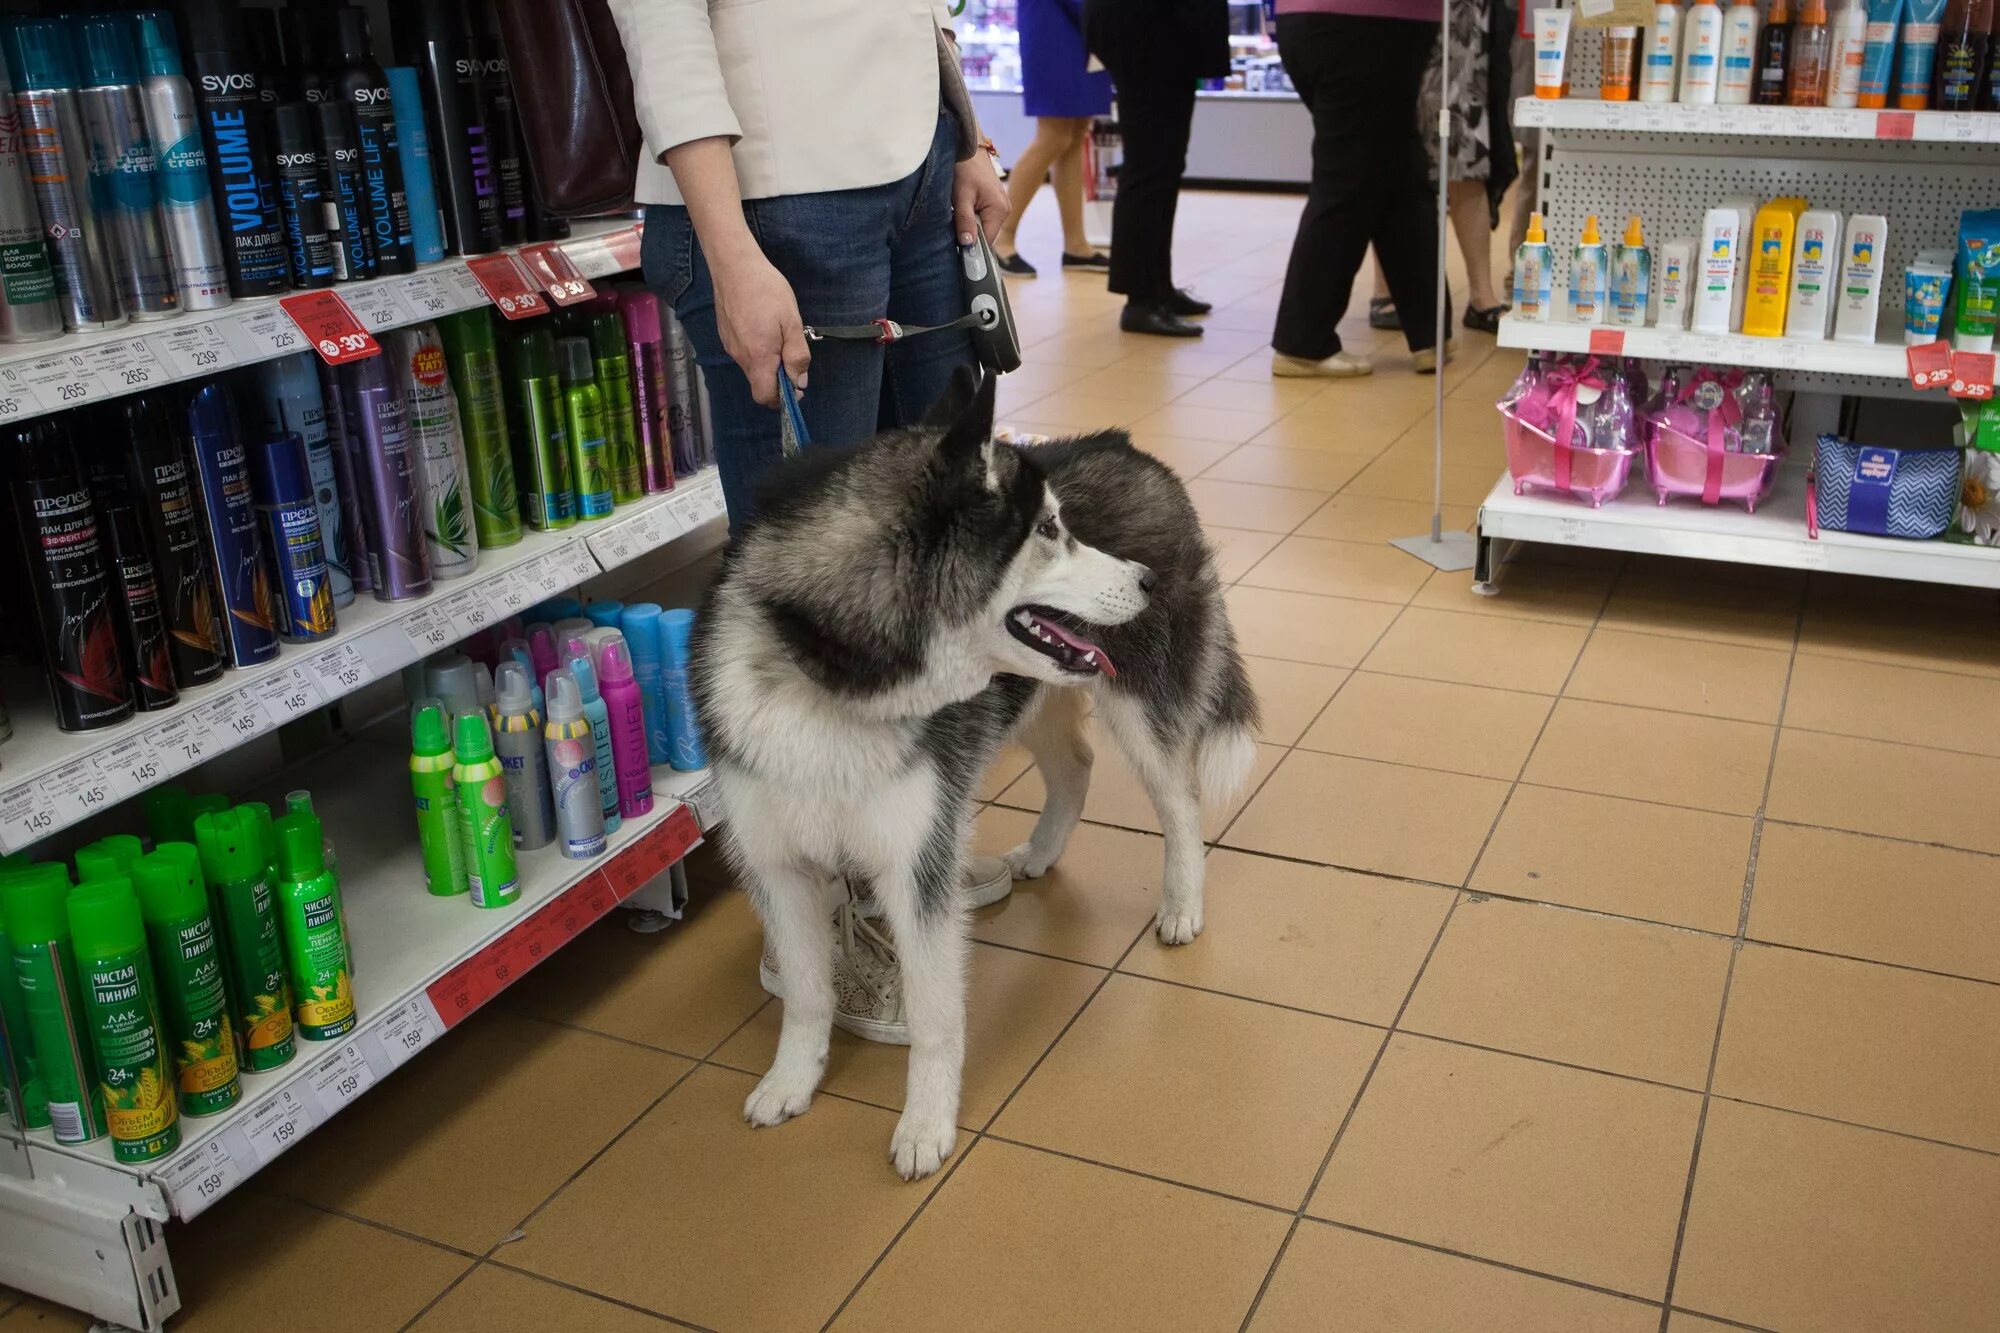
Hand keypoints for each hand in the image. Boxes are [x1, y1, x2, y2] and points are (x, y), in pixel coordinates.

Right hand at [711, 250, 808, 407]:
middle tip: (792, 358)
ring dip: (768, 365)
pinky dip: (757, 353)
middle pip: (759, 385)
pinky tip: (765, 330)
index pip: (765, 396)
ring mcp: (730, 347)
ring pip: (752, 369)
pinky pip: (744, 355)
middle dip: (778, 381)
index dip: (782, 399)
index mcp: (759, 356)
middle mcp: (740, 356)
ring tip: (779, 338)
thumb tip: (799, 381)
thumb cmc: (766, 289)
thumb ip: (797, 355)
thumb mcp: (792, 321)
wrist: (734, 265)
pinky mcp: (726, 337)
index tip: (797, 387)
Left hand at [953, 156, 1009, 245]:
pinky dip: (971, 217)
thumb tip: (967, 245)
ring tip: (956, 214)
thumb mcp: (961, 196)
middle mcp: (1004, 210)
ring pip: (982, 227)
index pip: (987, 241)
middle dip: (969, 234)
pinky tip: (961, 209)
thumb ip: (965, 221)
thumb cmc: (965, 168)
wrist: (968, 147)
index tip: (954, 246)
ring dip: (968, 225)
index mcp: (1000, 211)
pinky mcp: (994, 202)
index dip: (971, 246)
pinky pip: (982, 218)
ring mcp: (1000, 206)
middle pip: (985, 235)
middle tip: (952, 226)